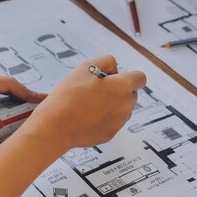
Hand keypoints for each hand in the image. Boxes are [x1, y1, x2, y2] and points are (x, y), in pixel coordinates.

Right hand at [27, 55, 146, 149]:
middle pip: (131, 94)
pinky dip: (102, 118)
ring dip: (111, 104)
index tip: (113, 77)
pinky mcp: (110, 135)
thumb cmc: (70, 95)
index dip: (128, 75)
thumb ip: (106, 61)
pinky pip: (111, 122)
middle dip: (118, 90)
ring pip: (121, 109)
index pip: (140, 78)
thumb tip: (114, 69)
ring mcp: (119, 122)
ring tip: (88, 103)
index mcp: (124, 87)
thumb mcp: (87, 66)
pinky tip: (86, 116)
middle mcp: (126, 106)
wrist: (57, 125)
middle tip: (96, 89)